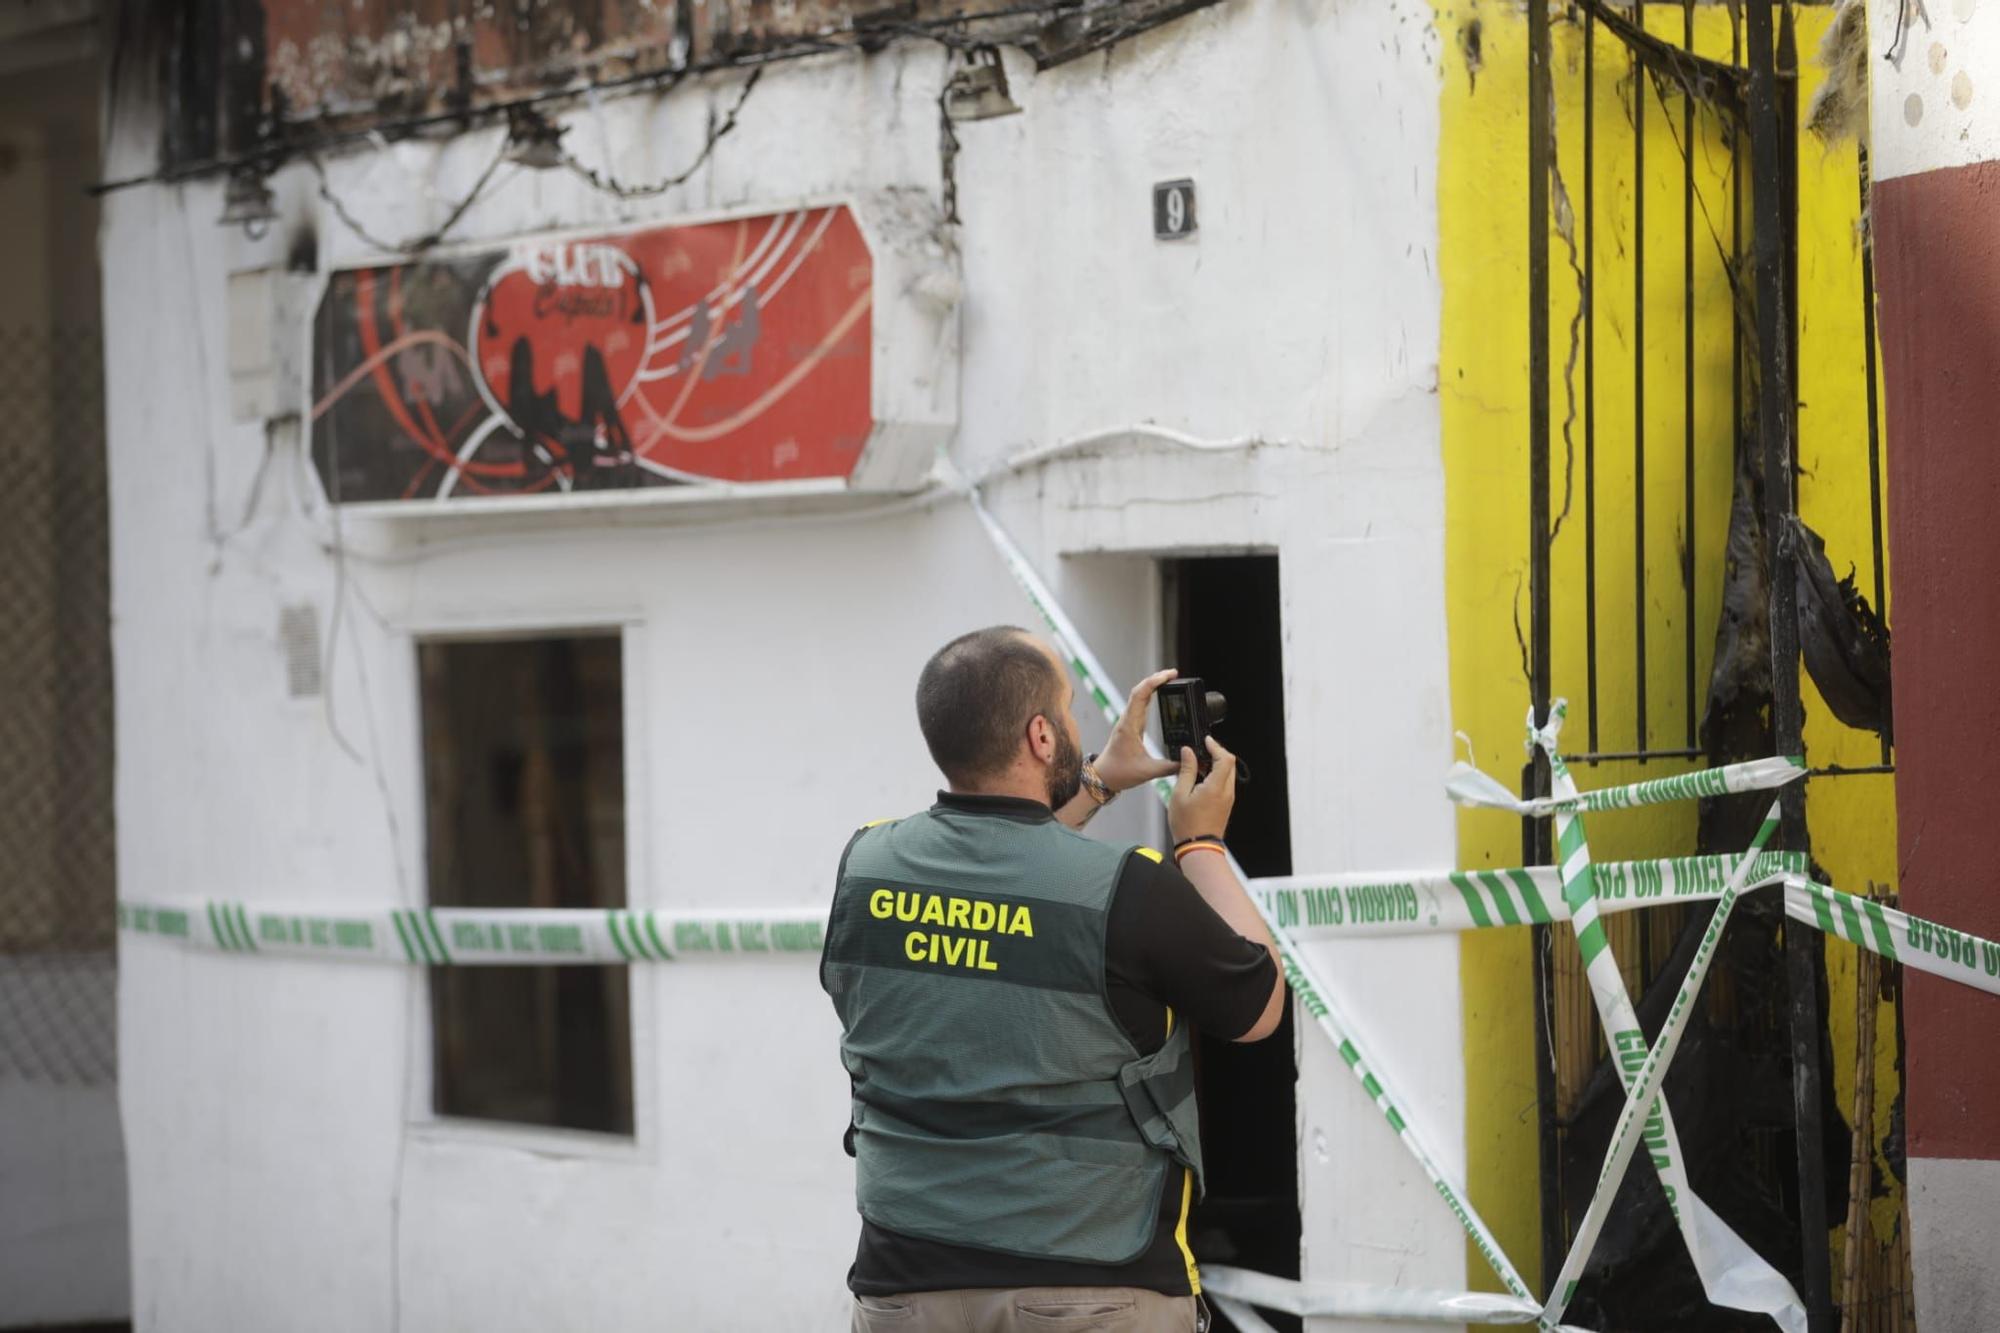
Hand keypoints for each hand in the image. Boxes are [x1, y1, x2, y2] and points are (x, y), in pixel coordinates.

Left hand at [1092, 667, 1181, 793]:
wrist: (1103, 777)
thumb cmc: (1120, 773)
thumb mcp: (1148, 771)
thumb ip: (1170, 767)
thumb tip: (1188, 760)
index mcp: (1130, 726)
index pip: (1140, 696)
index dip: (1154, 682)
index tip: (1169, 676)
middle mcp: (1128, 720)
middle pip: (1140, 690)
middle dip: (1156, 679)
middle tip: (1174, 674)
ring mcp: (1128, 721)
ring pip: (1138, 695)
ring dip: (1152, 684)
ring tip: (1169, 679)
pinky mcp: (1130, 725)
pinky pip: (1139, 703)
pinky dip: (1149, 694)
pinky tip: (1158, 692)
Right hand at [1168, 736, 1237, 842]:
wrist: (1198, 846)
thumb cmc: (1188, 825)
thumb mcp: (1180, 794)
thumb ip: (1186, 770)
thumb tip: (1187, 753)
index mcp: (1215, 787)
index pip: (1225, 758)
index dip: (1216, 746)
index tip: (1206, 741)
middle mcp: (1226, 792)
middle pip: (1229, 764)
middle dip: (1217, 753)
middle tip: (1201, 751)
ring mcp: (1228, 798)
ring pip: (1228, 773)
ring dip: (1216, 765)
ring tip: (1198, 765)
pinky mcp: (1226, 804)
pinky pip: (1225, 783)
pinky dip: (1216, 775)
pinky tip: (1201, 779)